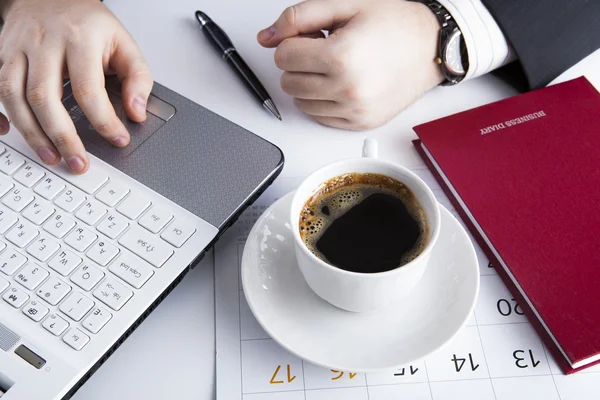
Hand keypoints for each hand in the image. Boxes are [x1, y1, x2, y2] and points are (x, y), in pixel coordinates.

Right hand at [0, 0, 152, 172]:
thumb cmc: (89, 24)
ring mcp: (18, 49)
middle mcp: (44, 43)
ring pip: (13, 95)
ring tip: (51, 157)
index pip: (88, 89)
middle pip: (44, 97)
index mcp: (79, 39)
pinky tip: (11, 133)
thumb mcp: (124, 43)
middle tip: (79, 163)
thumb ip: (137, 78)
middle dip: (62, 136)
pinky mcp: (2, 55)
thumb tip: (136, 113)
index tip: (118, 139)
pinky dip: (0, 115)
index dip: (104, 120)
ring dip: (31, 133)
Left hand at [258, 0, 443, 129]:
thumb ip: (300, 17)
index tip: (312, 36)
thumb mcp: (345, 5)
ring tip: (336, 66)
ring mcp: (354, 110)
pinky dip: (322, 100)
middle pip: (288, 81)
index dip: (293, 42)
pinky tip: (341, 82)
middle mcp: (347, 89)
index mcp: (340, 57)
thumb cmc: (393, 24)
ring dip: (309, 83)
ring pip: (300, 102)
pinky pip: (319, 116)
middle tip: (325, 49)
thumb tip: (266, 37)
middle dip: (299, 63)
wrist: (430, 48)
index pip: (283, 56)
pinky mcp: (359, 123)